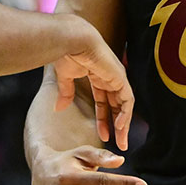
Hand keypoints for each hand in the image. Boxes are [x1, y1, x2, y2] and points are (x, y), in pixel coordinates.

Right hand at [53, 35, 134, 149]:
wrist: (72, 39)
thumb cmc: (67, 53)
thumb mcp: (65, 77)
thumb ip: (66, 92)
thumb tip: (58, 108)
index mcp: (99, 76)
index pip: (104, 102)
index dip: (103, 119)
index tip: (102, 136)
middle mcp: (111, 78)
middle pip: (117, 106)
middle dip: (118, 126)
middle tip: (119, 145)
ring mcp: (117, 77)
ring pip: (125, 106)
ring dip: (124, 125)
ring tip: (121, 142)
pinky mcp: (120, 77)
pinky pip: (127, 100)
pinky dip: (125, 114)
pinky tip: (119, 126)